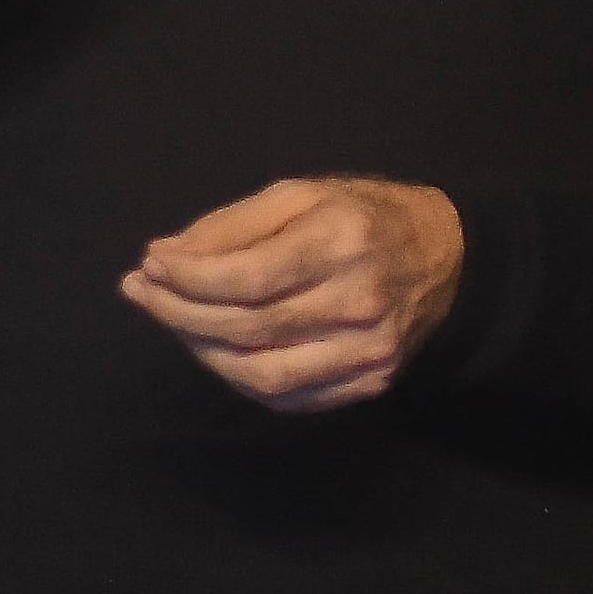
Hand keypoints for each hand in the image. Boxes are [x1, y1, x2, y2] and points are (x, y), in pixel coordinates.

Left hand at [121, 176, 465, 412]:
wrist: (450, 258)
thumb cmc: (363, 216)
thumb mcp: (300, 195)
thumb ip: (230, 226)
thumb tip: (162, 257)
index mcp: (342, 242)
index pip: (247, 278)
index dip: (188, 280)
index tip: (148, 267)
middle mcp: (360, 302)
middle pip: (247, 328)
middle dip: (179, 314)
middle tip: (142, 293)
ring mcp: (370, 351)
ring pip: (262, 375)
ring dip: (202, 351)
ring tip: (174, 321)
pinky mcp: (372, 381)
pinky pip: (288, 397)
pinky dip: (239, 377)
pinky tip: (215, 348)